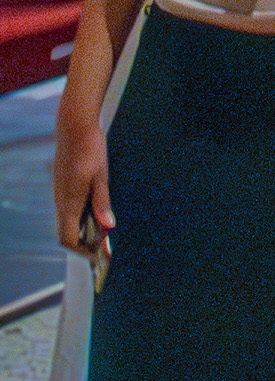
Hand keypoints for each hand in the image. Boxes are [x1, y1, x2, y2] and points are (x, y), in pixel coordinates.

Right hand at [54, 106, 109, 262]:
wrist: (74, 127)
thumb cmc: (90, 149)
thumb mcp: (100, 175)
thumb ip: (102, 201)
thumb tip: (108, 227)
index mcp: (69, 201)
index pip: (67, 238)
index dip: (81, 250)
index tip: (98, 253)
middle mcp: (60, 201)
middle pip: (67, 233)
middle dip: (84, 242)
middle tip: (106, 244)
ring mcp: (59, 193)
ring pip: (67, 221)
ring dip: (83, 229)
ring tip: (104, 229)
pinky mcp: (62, 187)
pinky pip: (68, 210)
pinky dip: (80, 217)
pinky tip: (95, 211)